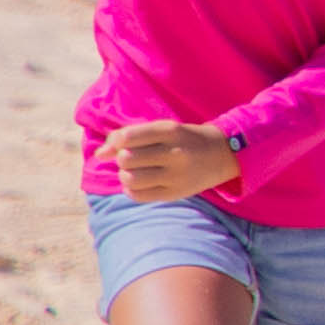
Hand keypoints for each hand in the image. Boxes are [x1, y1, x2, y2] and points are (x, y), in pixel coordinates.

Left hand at [104, 121, 242, 203]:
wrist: (225, 154)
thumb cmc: (184, 139)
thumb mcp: (163, 129)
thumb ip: (129, 137)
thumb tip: (99, 155)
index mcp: (171, 131)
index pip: (128, 137)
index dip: (116, 142)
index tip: (120, 145)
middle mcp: (175, 153)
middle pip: (126, 159)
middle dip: (122, 159)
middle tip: (132, 159)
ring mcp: (177, 175)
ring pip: (130, 179)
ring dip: (125, 175)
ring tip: (135, 172)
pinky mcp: (176, 193)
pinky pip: (139, 195)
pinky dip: (131, 190)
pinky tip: (141, 183)